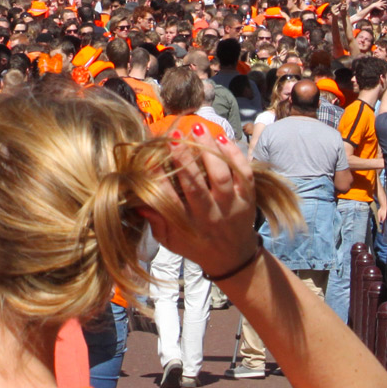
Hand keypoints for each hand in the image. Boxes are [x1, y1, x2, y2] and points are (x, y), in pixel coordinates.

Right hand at [137, 135, 260, 278]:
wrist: (233, 258)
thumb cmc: (195, 244)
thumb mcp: (170, 240)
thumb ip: (155, 221)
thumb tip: (138, 201)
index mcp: (187, 226)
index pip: (170, 200)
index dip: (159, 179)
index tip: (149, 158)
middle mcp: (210, 216)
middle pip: (196, 186)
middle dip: (184, 160)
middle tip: (175, 137)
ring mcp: (232, 206)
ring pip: (221, 176)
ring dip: (209, 151)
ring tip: (198, 129)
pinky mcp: (248, 198)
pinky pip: (244, 174)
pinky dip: (235, 155)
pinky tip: (222, 139)